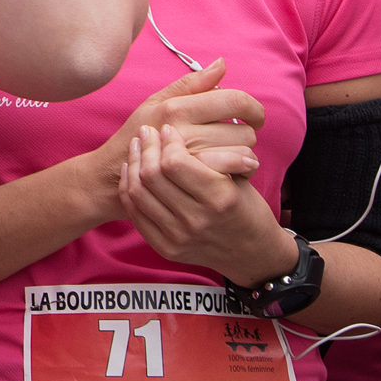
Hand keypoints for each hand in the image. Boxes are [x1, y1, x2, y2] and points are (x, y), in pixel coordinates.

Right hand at [81, 61, 262, 193]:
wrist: (111, 177)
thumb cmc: (136, 137)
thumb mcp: (155, 103)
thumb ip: (191, 84)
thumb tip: (222, 64)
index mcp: (177, 108)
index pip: (235, 100)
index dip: (254, 109)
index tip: (254, 117)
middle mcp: (184, 131)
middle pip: (244, 131)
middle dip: (243, 136)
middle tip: (228, 142)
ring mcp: (188, 159)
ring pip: (242, 154)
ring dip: (241, 157)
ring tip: (226, 158)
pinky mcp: (192, 182)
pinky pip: (233, 174)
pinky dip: (236, 174)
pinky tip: (227, 173)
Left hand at [117, 122, 297, 283]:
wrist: (251, 253)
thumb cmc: (246, 207)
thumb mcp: (242, 179)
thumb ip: (215, 154)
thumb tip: (185, 127)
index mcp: (220, 199)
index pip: (175, 163)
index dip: (167, 141)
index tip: (168, 130)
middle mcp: (197, 220)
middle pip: (152, 175)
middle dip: (146, 147)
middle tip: (147, 133)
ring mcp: (178, 237)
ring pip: (138, 191)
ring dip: (133, 163)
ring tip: (136, 147)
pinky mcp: (165, 247)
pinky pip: (135, 212)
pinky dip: (129, 187)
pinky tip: (131, 170)